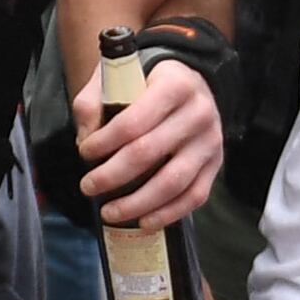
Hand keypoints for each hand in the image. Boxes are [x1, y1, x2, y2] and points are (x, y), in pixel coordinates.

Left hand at [71, 50, 222, 228]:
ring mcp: (211, 141)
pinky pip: (194, 196)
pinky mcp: (216, 164)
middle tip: (87, 187)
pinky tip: (143, 221)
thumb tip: (85, 141)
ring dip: (137, 203)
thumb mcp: (116, 77)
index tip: (84, 152)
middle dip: (111, 176)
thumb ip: (92, 104)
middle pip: (148, 154)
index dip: (104, 143)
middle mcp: (199, 112)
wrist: (187, 83)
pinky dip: (167, 213)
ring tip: (108, 212)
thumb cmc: (145, 81)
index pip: (132, 122)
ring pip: (173, 182)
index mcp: (174, 85)